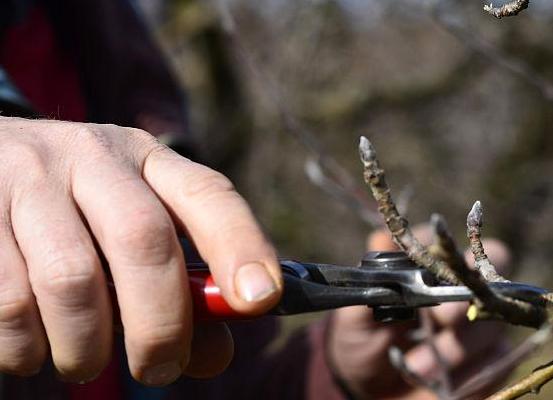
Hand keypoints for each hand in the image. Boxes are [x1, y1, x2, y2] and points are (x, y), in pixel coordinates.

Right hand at [0, 117, 281, 384]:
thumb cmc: (78, 215)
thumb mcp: (132, 233)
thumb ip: (179, 293)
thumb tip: (214, 355)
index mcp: (146, 160)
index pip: (208, 194)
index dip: (241, 245)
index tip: (261, 300)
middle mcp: (91, 156)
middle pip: (145, 240)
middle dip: (161, 323)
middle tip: (160, 369)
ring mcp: (27, 177)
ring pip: (72, 280)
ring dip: (86, 346)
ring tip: (84, 361)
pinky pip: (8, 303)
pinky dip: (28, 346)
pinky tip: (35, 345)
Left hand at [328, 225, 510, 398]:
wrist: (367, 385)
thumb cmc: (363, 338)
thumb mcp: (356, 312)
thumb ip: (371, 281)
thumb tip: (381, 236)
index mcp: (430, 273)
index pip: (458, 253)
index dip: (456, 261)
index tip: (436, 280)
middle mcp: (460, 294)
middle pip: (489, 285)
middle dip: (463, 303)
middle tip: (440, 320)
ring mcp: (477, 328)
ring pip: (491, 327)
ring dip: (454, 348)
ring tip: (418, 364)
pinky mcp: (488, 362)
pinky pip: (496, 363)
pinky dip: (468, 374)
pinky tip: (439, 380)